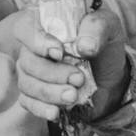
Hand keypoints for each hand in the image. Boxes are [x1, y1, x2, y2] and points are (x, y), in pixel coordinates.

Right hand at [14, 7, 129, 121]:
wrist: (111, 74)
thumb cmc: (103, 43)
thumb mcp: (108, 26)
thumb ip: (97, 28)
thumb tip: (84, 46)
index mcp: (44, 23)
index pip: (25, 27)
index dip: (37, 41)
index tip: (59, 52)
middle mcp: (33, 47)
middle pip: (27, 61)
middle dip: (52, 73)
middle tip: (78, 78)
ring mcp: (32, 72)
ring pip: (27, 83)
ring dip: (50, 92)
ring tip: (73, 95)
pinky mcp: (36, 94)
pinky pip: (28, 102)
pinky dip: (41, 108)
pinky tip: (56, 112)